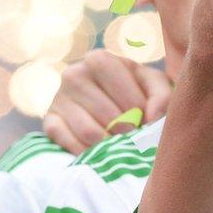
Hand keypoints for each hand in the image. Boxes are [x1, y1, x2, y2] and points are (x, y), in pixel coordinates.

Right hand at [42, 48, 172, 154]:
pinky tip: (98, 152)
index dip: (142, 116)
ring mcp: (58, 98)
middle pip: (110, 117)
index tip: (147, 123)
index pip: (129, 99)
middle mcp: (73, 74)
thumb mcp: (153, 84)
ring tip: (119, 145)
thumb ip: (163, 96)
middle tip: (134, 138)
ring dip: (109, 144)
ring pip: (89, 132)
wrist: (105, 101)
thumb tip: (153, 118)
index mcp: (99, 60)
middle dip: (127, 133)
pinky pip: (67, 141)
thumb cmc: (134, 89)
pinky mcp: (49, 121)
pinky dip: (86, 152)